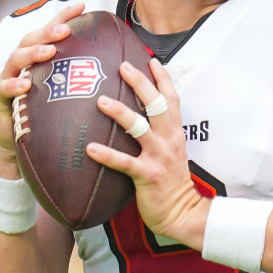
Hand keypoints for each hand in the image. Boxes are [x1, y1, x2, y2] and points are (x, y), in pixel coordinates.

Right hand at [0, 2, 85, 177]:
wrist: (18, 144)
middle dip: (48, 31)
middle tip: (65, 30)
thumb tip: (122, 70)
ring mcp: (8, 78)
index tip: (82, 6)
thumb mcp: (66, 95)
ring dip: (33, 53)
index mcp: (38, 58)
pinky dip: (13, 84)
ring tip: (49, 51)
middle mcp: (21, 64)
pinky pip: (3, 89)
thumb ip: (84, 81)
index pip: (51, 32)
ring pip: (16, 58)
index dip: (64, 17)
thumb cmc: (47, 116)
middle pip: (31, 39)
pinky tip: (24, 85)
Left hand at [87, 58, 207, 245]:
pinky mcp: (148, 176)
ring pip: (140, 128)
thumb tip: (142, 116)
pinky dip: (107, 154)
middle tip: (122, 66)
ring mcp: (159, 157)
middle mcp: (169, 140)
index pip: (172, 99)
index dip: (163, 78)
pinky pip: (124, 162)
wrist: (182, 212)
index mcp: (175, 133)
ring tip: (101, 101)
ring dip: (120, 112)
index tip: (150, 60)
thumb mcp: (171, 151)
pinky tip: (90, 148)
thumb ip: (160, 133)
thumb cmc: (171, 181)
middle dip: (141, 83)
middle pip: (157, 104)